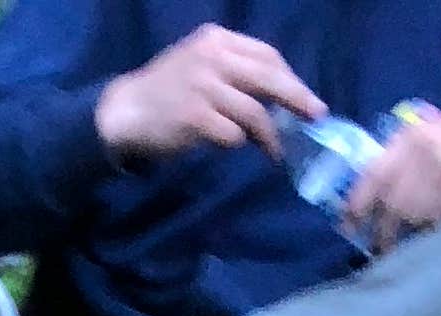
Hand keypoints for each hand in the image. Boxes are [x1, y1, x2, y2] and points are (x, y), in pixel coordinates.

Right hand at [95, 21, 321, 162]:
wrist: (124, 110)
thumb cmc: (166, 91)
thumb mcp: (199, 64)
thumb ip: (232, 70)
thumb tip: (275, 94)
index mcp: (217, 40)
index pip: (266, 55)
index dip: (290, 78)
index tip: (306, 99)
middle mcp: (212, 57)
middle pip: (269, 77)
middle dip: (297, 98)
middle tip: (316, 117)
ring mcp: (203, 86)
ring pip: (253, 111)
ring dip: (269, 134)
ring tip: (275, 150)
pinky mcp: (194, 117)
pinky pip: (232, 134)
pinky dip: (238, 143)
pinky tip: (238, 148)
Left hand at [343, 109, 440, 245]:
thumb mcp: (431, 141)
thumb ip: (401, 162)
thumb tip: (368, 198)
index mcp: (408, 136)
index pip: (371, 175)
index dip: (355, 205)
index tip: (347, 227)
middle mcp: (420, 148)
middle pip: (388, 201)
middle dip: (382, 229)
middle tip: (380, 246)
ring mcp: (440, 165)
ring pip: (409, 214)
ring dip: (407, 234)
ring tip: (409, 243)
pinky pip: (434, 220)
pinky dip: (431, 231)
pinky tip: (437, 231)